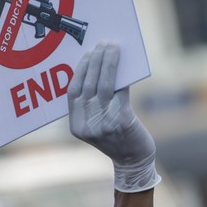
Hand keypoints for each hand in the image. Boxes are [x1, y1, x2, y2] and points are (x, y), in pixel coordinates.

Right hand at [68, 43, 160, 191]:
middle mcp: (87, 125)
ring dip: (107, 63)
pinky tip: (125, 66)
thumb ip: (91, 104)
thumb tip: (97, 67)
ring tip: (112, 48)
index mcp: (75, 126)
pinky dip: (122, 76)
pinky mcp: (121, 121)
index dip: (79, 71)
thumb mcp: (96, 124)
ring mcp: (103, 124)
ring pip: (103, 86)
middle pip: (87, 85)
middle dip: (94, 61)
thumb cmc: (117, 137)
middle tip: (101, 44)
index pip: (72, 92)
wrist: (134, 161)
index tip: (86, 53)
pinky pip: (120, 92)